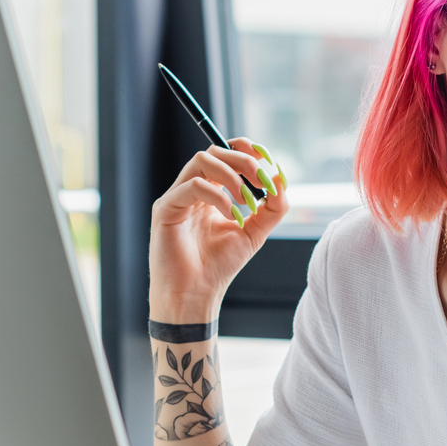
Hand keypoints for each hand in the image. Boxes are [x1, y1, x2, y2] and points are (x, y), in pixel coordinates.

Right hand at [149, 140, 289, 322]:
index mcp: (210, 192)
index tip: (268, 160)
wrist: (195, 295)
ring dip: (231, 175)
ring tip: (247, 201)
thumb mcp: (254, 232)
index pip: (226, 155)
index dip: (247, 150)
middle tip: (262, 180)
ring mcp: (177, 197)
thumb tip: (282, 178)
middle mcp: (192, 189)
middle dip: (243, 160)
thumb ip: (271, 208)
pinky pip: (191, 186)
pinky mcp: (165, 209)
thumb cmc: (219, 265)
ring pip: (201, 161)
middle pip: (215, 152)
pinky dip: (218, 197)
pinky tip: (232, 217)